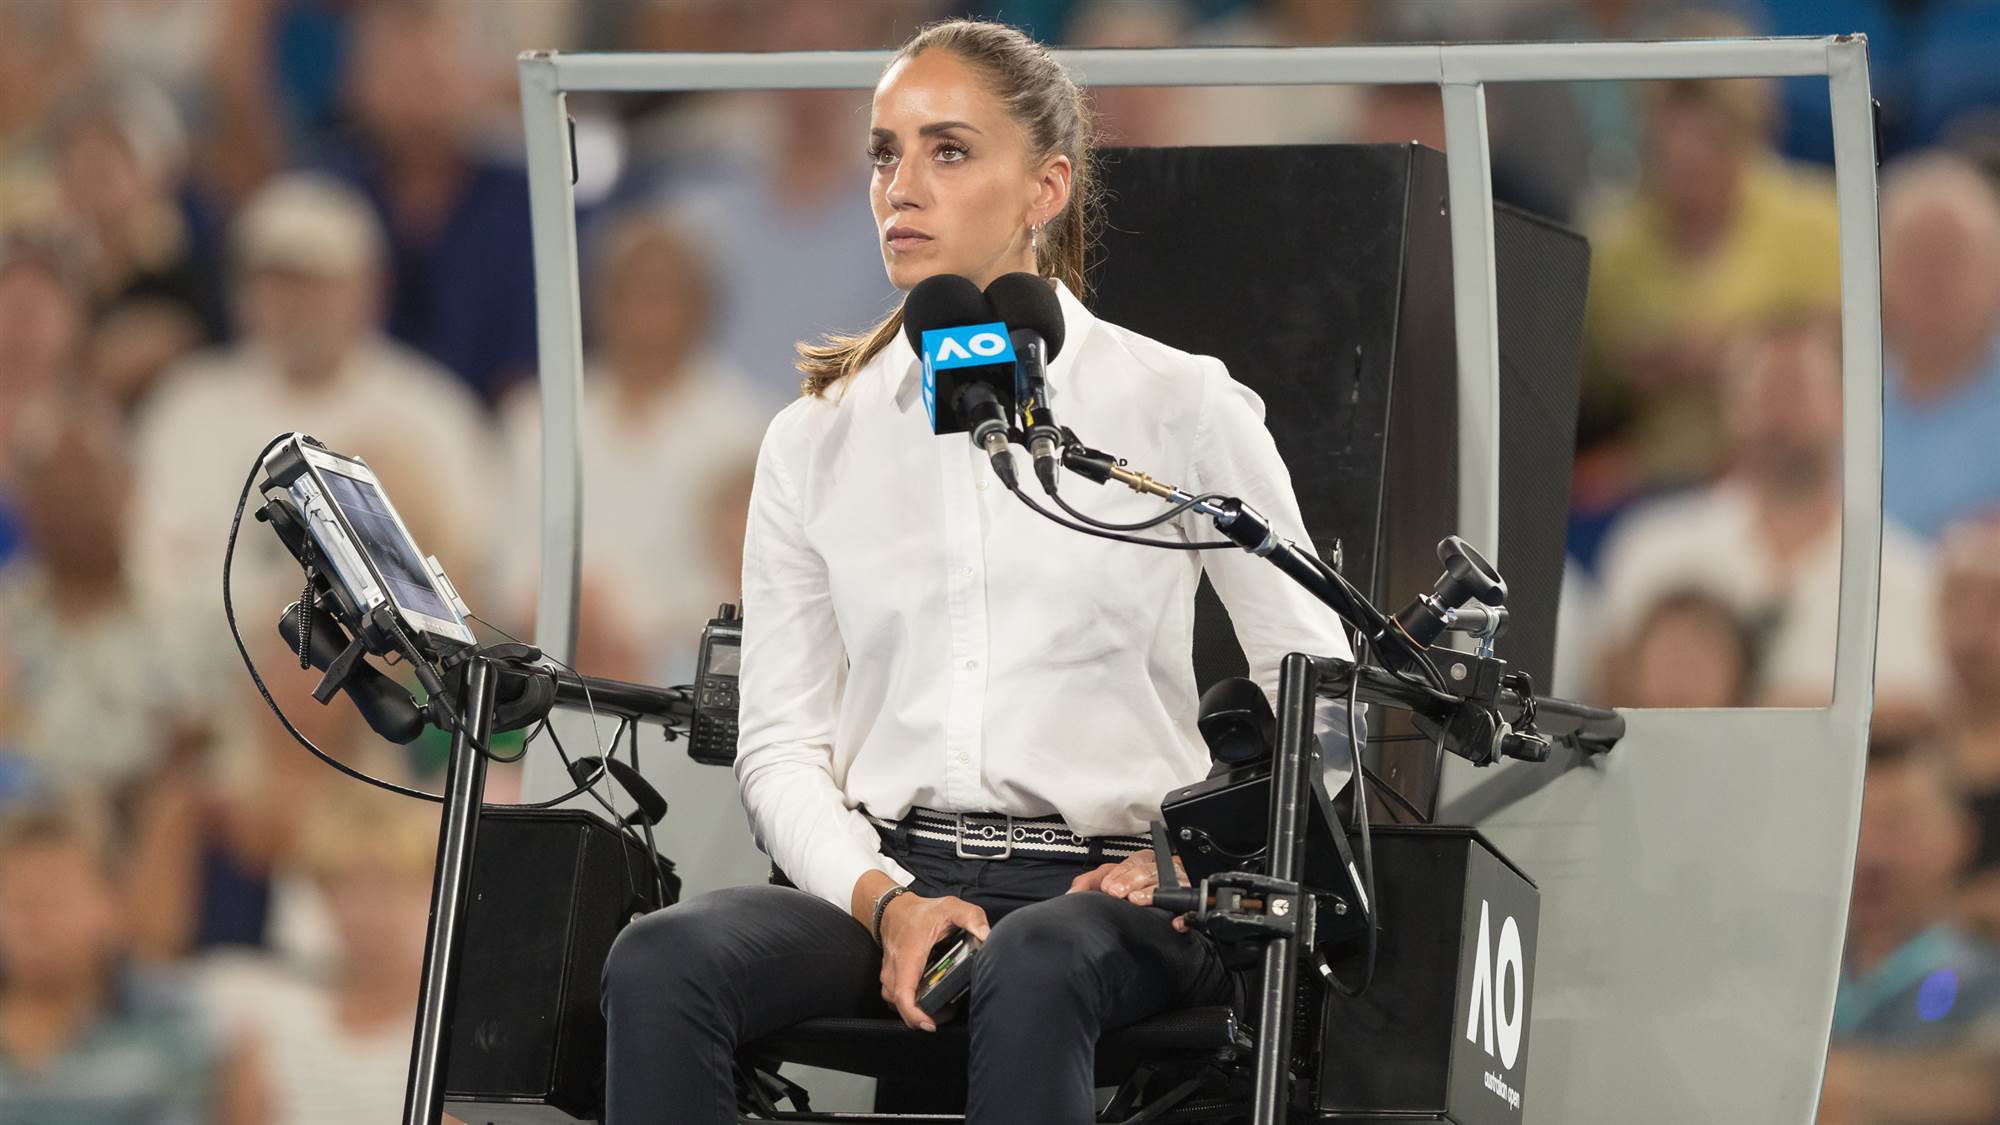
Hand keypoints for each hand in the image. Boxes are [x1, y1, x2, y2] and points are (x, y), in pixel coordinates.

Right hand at [876, 892, 988, 1031]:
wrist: (893, 909)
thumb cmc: (921, 911)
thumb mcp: (951, 907)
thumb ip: (971, 917)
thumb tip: (986, 935)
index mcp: (908, 956)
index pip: (904, 994)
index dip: (915, 1015)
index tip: (930, 1024)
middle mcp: (894, 969)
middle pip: (900, 1006)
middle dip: (923, 1017)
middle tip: (947, 1014)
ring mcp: (889, 975)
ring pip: (896, 1004)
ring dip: (916, 1011)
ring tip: (940, 1008)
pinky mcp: (889, 978)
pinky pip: (896, 998)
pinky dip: (910, 1004)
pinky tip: (929, 999)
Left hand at [1068, 851, 1192, 931]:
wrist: (1158, 912)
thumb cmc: (1133, 890)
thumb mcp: (1109, 882)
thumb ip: (1089, 884)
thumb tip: (1070, 896)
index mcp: (1143, 862)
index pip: (1131, 863)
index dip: (1119, 874)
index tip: (1107, 888)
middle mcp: (1161, 870)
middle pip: (1148, 870)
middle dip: (1131, 880)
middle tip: (1117, 893)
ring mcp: (1177, 885)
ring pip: (1168, 884)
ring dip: (1153, 892)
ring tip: (1138, 901)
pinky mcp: (1187, 905)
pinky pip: (1188, 909)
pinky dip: (1182, 916)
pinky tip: (1173, 922)